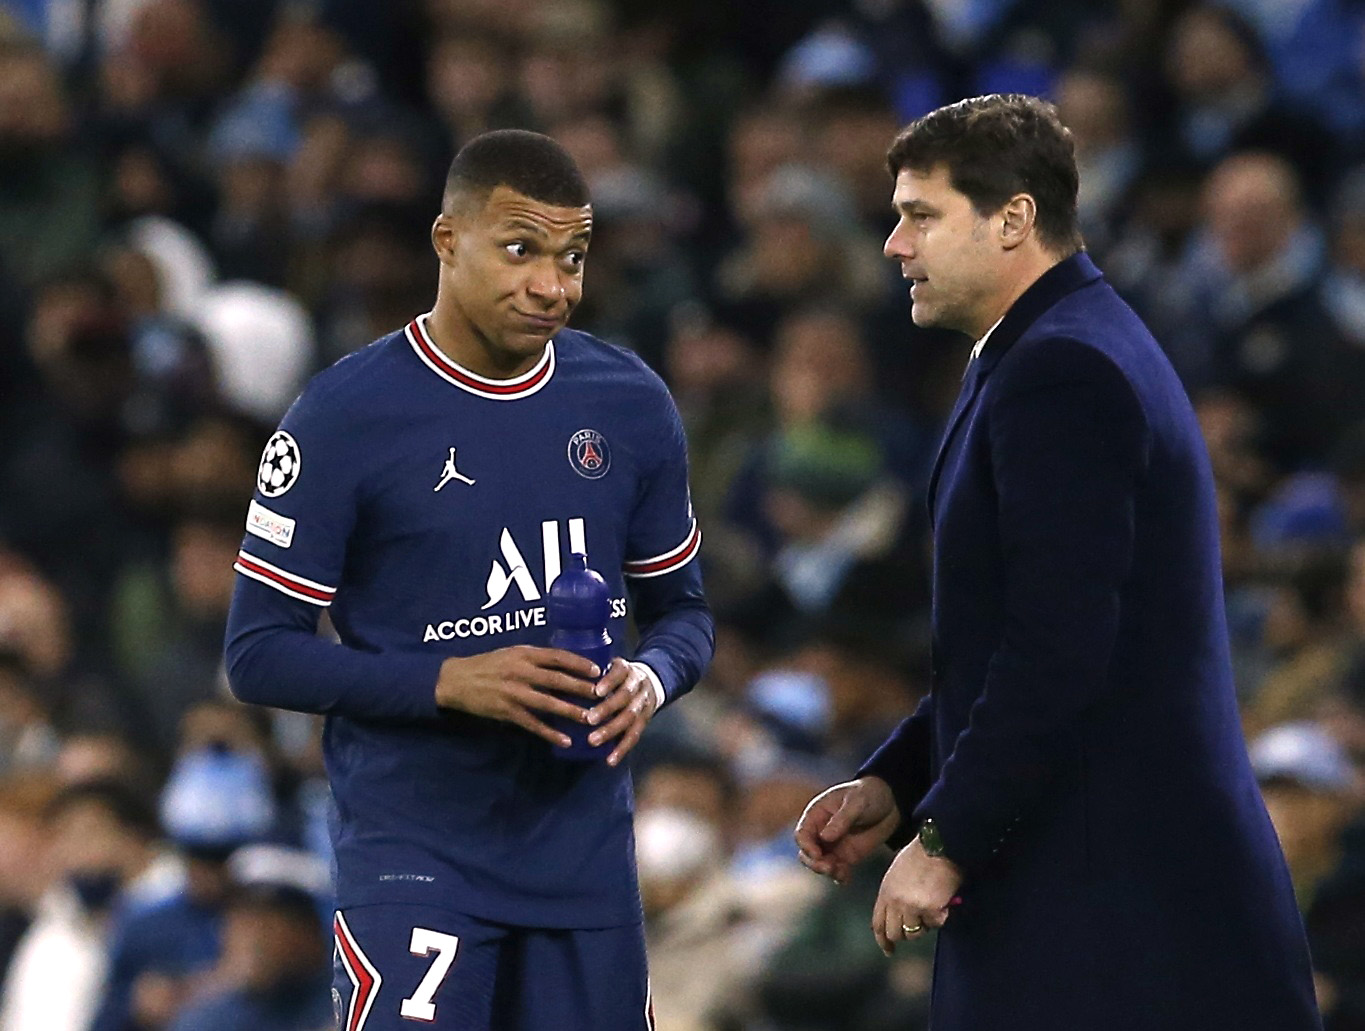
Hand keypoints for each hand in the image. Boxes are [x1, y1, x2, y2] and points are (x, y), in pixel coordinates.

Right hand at [435, 646, 600, 746]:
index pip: (557, 656)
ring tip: (590, 719)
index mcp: (524, 654)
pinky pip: (532, 724)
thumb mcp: (511, 654)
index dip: (579, 663)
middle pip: (557, 680)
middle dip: (581, 688)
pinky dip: (549, 732)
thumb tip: (564, 664)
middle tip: (602, 695)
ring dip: (570, 711)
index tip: (597, 670)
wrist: (456, 680)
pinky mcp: (507, 711)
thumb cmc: (487, 665)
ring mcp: (514, 693)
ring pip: (548, 703)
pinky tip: (565, 739)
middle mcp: (521, 672)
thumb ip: (535, 659)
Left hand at [584, 658, 656, 765]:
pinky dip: (622, 749)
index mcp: (626, 669)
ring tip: (592, 741)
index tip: (596, 692)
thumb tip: (557, 682)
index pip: (620, 672)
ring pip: (630, 718)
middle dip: (607, 709)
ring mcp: (642, 704)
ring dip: (611, 731)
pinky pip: (635, 736)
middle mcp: (638, 685)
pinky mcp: (645, 721)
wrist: (651, 682)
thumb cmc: (617, 677)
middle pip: (625, 697)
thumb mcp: (609, 667)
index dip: (610, 682)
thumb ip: (590, 673)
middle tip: (588, 719)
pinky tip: (610, 760)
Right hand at [795, 777, 900, 884]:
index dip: (806, 846)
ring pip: (821, 864)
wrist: (890, 803)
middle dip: (815, 863)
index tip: (817, 854)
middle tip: (829, 868)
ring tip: (841, 872)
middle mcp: (821, 832)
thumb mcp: (856, 802)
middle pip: (807, 853)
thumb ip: (841, 819)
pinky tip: (846, 878)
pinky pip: (837, 870)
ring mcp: (833, 845)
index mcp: (817, 815)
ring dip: (827, 871)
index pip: (802, 834)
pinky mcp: (846, 856)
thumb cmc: (868, 794)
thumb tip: (825, 837)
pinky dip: (839, 877)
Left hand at [871, 837, 963, 955]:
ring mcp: (911, 906)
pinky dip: (940, 918)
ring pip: (915, 933)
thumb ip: (894, 894)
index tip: (888, 951)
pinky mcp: (929, 909)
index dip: (882, 940)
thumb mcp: (897, 874)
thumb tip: (897, 915)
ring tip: (931, 906)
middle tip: (919, 925)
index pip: (878, 924)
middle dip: (906, 934)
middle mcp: (895, 902)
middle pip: (895, 933)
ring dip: (924, 925)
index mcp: (885, 891)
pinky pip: (935, 924)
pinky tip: (942, 902)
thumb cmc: (921, 856)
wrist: (938, 846)